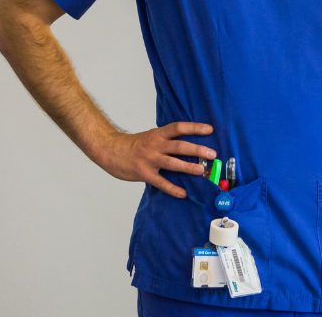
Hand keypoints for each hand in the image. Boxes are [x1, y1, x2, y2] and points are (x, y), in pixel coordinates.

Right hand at [90, 122, 215, 197]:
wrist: (109, 150)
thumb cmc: (133, 145)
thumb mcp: (151, 136)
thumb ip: (167, 140)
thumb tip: (190, 145)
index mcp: (158, 135)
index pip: (178, 128)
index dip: (194, 127)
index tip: (210, 130)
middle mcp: (155, 146)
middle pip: (179, 146)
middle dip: (196, 150)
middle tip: (212, 154)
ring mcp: (149, 160)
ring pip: (171, 163)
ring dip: (187, 167)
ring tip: (201, 171)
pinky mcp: (144, 173)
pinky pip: (160, 182)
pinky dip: (172, 188)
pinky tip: (183, 193)